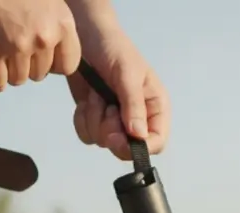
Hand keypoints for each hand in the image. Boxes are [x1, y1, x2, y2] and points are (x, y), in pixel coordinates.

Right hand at [0, 0, 80, 90]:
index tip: (41, 56)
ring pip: (19, 80)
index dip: (53, 65)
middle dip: (28, 65)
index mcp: (62, 24)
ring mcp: (18, 46)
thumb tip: (52, 51)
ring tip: (1, 52)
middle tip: (14, 47)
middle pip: (40, 74)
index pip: (68, 66)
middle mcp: (44, 39)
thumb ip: (54, 24)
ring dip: (9, 71)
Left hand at [66, 5, 169, 159]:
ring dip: (95, 119)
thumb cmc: (114, 49)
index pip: (156, 142)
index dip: (141, 147)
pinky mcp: (95, 119)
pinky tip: (86, 101)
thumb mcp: (128, 74)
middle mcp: (138, 119)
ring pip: (104, 142)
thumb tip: (139, 136)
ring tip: (96, 94)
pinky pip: (87, 136)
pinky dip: (83, 120)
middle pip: (128, 148)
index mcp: (155, 108)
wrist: (85, 36)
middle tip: (106, 109)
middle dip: (112, 132)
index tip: (120, 138)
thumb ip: (133, 105)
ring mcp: (115, 121)